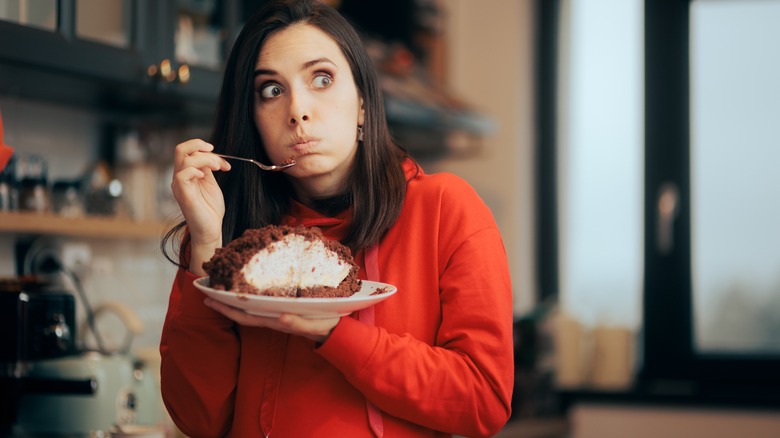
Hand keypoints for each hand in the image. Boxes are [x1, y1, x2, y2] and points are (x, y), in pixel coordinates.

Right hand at [171, 139, 230, 272]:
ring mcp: (179, 185)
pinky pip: (182, 174)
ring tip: (218, 167)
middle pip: (180, 149)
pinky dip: (195, 169)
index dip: (206, 151)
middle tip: (215, 152)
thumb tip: (210, 155)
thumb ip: (207, 169)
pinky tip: (204, 175)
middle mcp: (180, 178)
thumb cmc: (210, 209)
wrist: (210, 230)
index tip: (223, 163)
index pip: (188, 152)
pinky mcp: (183, 194)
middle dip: (199, 145)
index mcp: (186, 174)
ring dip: (205, 159)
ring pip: (184, 158)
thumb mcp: (210, 184)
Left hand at [204, 298, 339, 343]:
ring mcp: (276, 314)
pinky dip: (249, 296)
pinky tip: (245, 289)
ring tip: (221, 287)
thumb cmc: (324, 326)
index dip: (228, 308)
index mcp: (276, 321)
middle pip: (242, 312)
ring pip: (250, 308)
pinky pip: (261, 303)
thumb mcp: (314, 325)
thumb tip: (280, 316)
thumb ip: (298, 323)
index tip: (211, 299)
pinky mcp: (282, 309)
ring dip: (234, 300)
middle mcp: (272, 318)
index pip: (246, 316)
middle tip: (207, 291)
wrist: (335, 332)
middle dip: (224, 304)